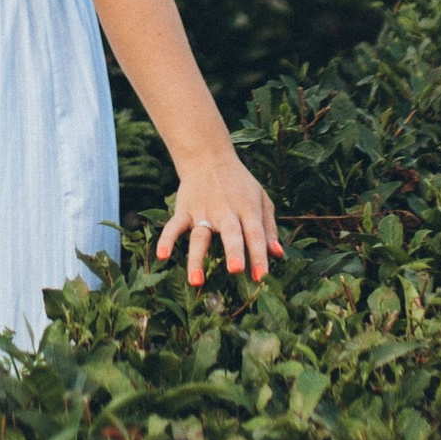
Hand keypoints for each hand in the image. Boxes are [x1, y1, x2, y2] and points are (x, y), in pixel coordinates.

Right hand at [156, 148, 283, 289]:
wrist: (208, 157)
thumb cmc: (239, 184)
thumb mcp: (260, 199)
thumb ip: (269, 227)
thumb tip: (278, 254)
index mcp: (247, 209)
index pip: (255, 234)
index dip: (259, 255)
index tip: (262, 277)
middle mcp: (226, 211)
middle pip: (230, 233)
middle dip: (233, 251)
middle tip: (236, 270)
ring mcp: (202, 211)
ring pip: (199, 237)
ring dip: (197, 258)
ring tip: (196, 281)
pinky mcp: (184, 210)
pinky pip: (174, 226)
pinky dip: (167, 239)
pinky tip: (162, 255)